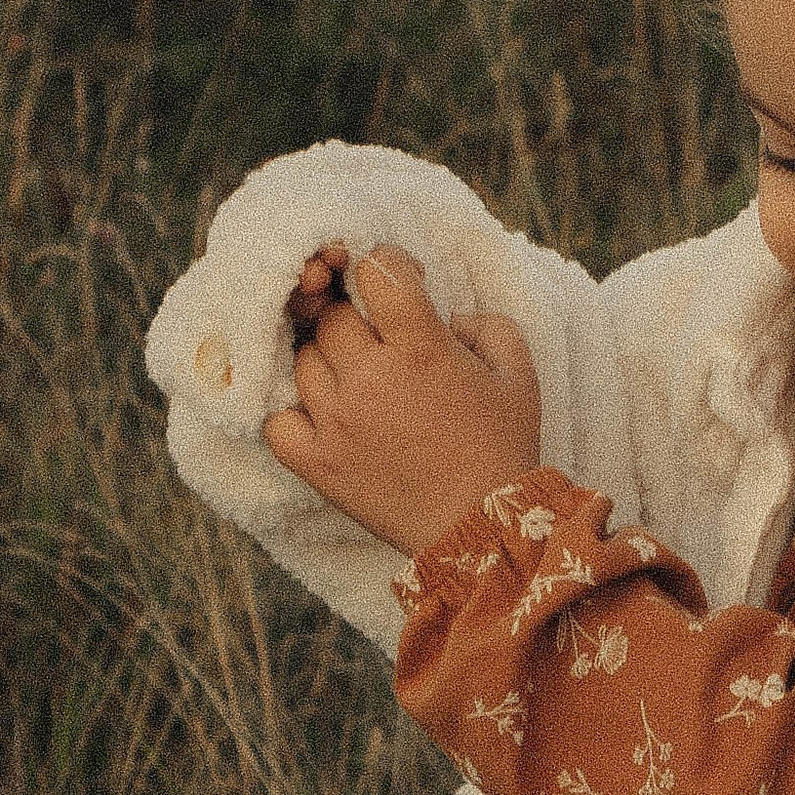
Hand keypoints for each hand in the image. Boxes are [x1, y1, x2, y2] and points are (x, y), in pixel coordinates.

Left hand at [262, 246, 541, 552]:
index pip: (376, 274)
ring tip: (356, 374)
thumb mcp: (519, 376)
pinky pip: (276, 418)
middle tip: (376, 330)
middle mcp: (370, 379)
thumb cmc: (505, 448)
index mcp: (422, 349)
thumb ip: (489, 325)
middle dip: (353, 312)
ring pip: (302, 359)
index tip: (398, 276)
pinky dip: (290, 408)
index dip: (384, 263)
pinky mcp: (316, 462)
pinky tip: (319, 410)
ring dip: (326, 356)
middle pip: (331, 315)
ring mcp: (336, 421)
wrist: (482, 530)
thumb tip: (451, 314)